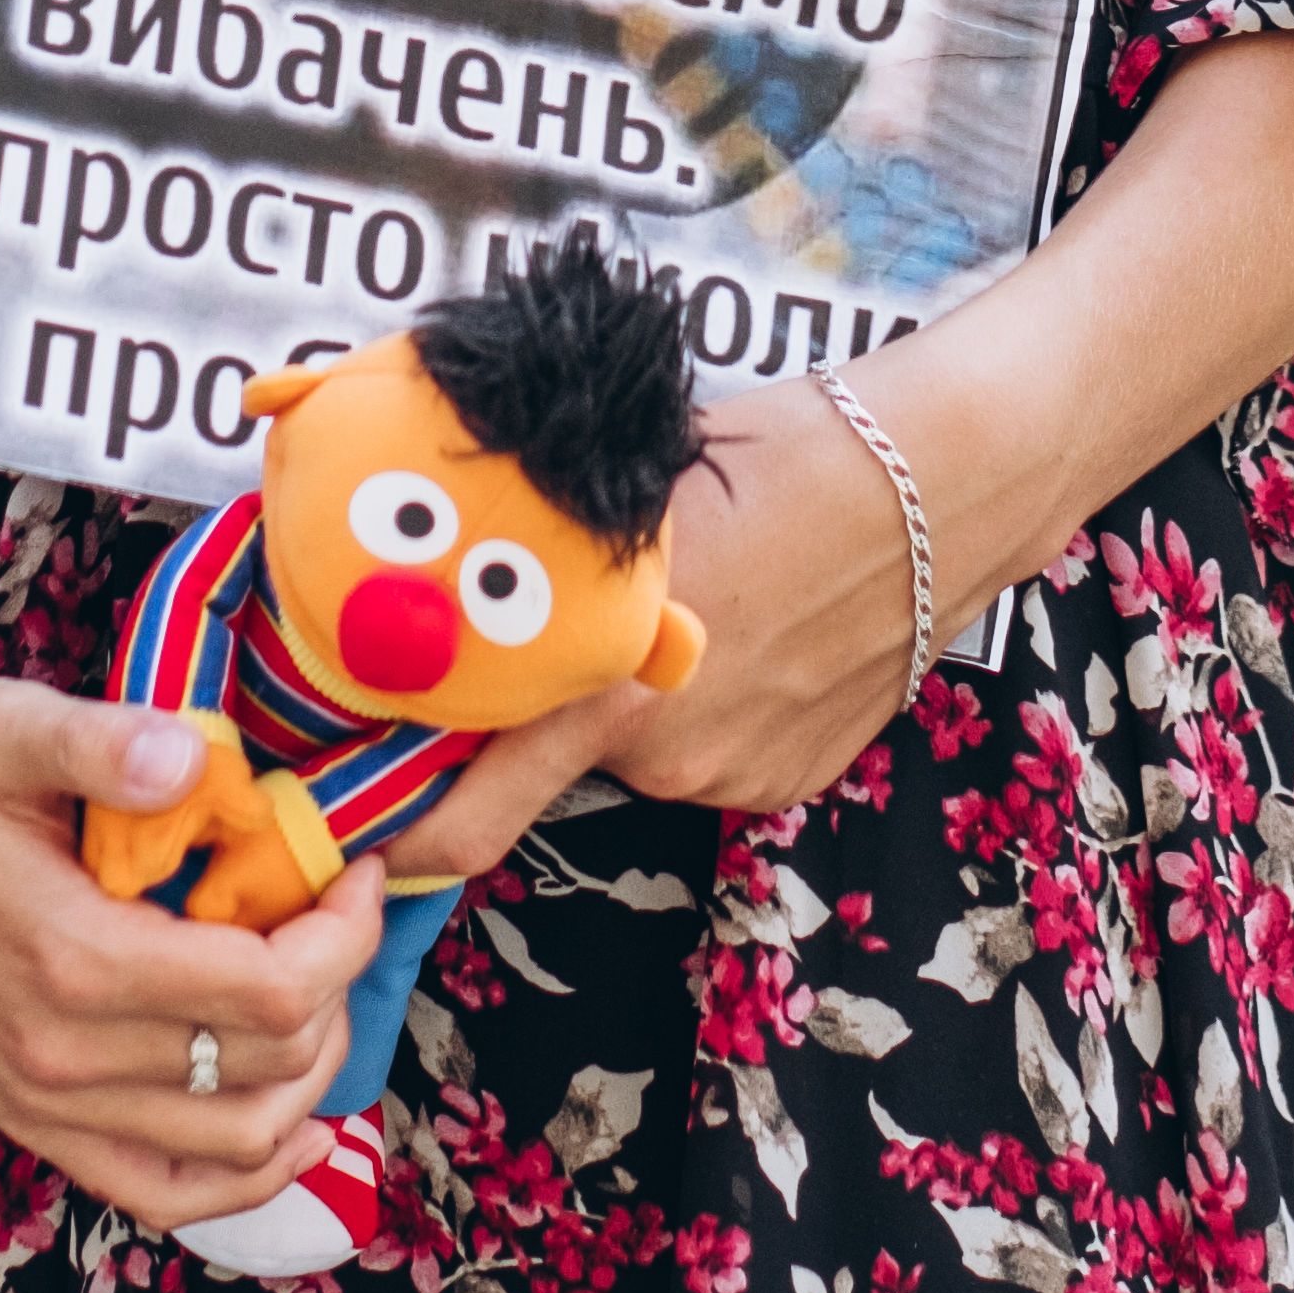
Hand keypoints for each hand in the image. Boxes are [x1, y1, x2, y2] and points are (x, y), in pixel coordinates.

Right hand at [0, 653, 389, 1235]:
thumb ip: (101, 742)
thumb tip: (193, 758)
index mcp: (69, 960)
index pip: (268, 991)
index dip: (342, 933)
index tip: (354, 866)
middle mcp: (59, 1054)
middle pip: (266, 1069)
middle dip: (335, 989)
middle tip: (336, 908)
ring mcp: (40, 1098)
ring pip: (230, 1148)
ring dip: (304, 1079)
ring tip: (318, 990)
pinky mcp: (25, 1112)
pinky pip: (158, 1189)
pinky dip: (239, 1174)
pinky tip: (289, 1124)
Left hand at [365, 381, 922, 882]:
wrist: (934, 491)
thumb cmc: (773, 457)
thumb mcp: (624, 490)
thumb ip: (532, 547)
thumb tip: (436, 540)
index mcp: (593, 682)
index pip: (462, 823)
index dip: (400, 835)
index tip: (358, 824)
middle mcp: (653, 754)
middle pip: (539, 773)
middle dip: (512, 743)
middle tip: (518, 666)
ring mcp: (725, 776)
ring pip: (627, 757)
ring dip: (615, 709)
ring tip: (677, 608)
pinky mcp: (782, 781)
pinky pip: (703, 756)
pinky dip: (697, 713)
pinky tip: (743, 634)